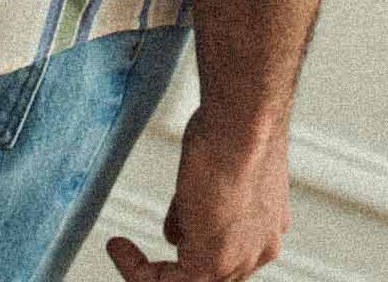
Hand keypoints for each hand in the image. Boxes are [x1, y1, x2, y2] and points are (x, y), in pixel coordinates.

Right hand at [106, 105, 289, 280]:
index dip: (192, 239)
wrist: (243, 122)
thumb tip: (176, 233)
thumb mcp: (212, 172)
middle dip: (175, 264)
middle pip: (212, 272)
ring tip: (124, 253)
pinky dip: (139, 272)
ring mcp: (242, 259)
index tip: (168, 228)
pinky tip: (120, 249)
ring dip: (153, 273)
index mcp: (266, 224)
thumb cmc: (234, 125)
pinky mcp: (213, 263)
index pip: (227, 249)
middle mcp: (260, 248)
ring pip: (193, 281)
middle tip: (139, 258)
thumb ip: (196, 209)